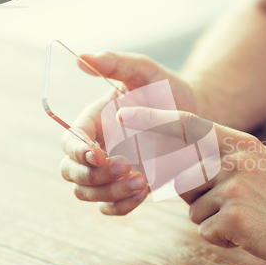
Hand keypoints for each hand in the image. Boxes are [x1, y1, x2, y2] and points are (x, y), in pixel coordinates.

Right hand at [60, 51, 207, 214]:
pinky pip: (109, 206)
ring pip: (87, 193)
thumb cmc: (167, 90)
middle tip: (126, 167)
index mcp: (94, 121)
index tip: (99, 154)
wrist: (195, 115)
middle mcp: (97, 147)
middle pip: (71, 171)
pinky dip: (120, 205)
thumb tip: (82, 58)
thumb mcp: (145, 72)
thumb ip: (116, 64)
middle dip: (92, 175)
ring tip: (142, 181)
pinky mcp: (125, 187)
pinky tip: (143, 192)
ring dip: (108, 192)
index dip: (78, 150)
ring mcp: (110, 171)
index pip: (70, 140)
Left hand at [118, 107, 265, 264]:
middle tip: (232, 203)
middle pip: (182, 176)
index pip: (189, 126)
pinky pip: (204, 229)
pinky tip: (246, 232)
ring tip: (243, 218)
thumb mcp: (256, 164)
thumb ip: (220, 159)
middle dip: (197, 197)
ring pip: (193, 208)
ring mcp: (234, 186)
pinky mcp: (232, 215)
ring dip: (211, 219)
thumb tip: (178, 168)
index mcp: (240, 143)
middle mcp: (234, 159)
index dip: (154, 119)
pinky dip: (221, 237)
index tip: (126, 114)